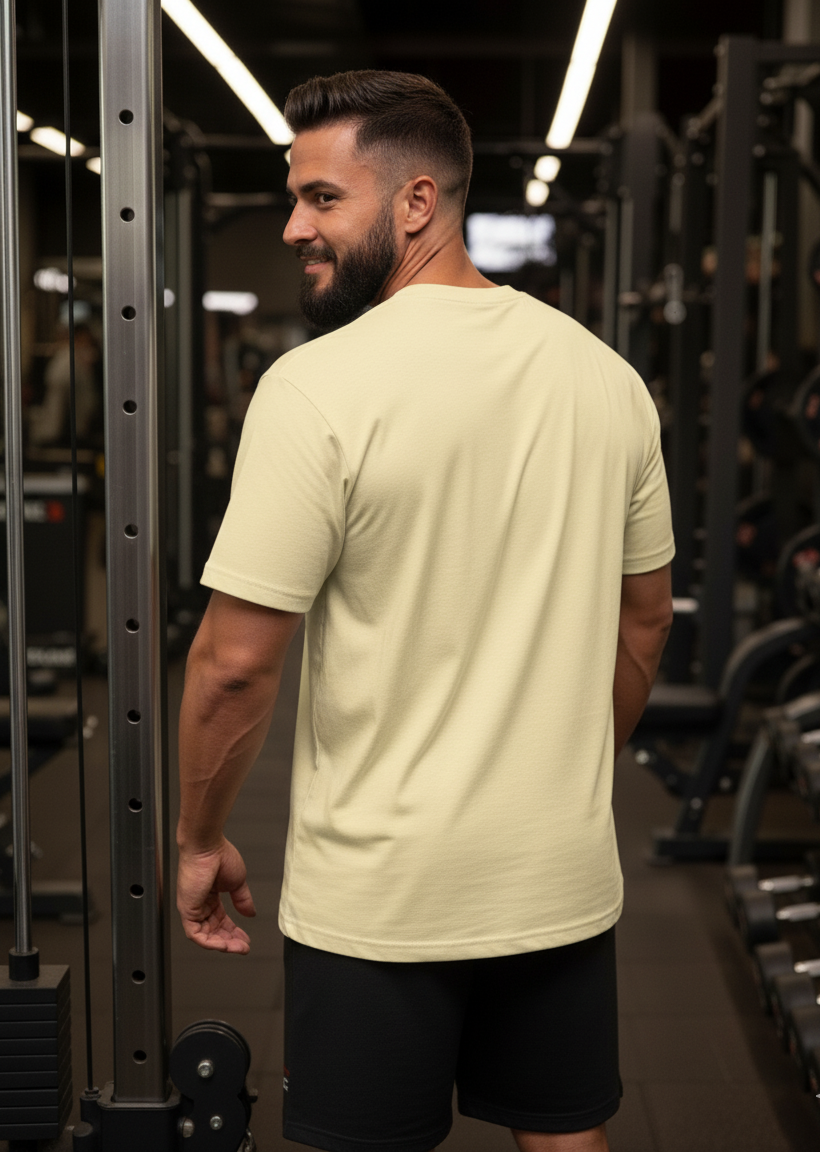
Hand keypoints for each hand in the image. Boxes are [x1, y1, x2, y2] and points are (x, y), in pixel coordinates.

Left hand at [177, 838, 255, 952]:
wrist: (207, 847)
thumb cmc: (218, 856)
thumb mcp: (237, 882)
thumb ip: (243, 900)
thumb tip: (251, 913)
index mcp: (210, 897)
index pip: (221, 921)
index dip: (234, 932)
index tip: (246, 939)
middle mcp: (200, 904)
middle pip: (214, 931)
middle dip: (230, 941)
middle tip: (244, 947)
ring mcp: (192, 908)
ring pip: (205, 936)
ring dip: (223, 944)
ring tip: (238, 948)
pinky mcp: (187, 910)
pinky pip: (196, 934)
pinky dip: (210, 942)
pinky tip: (224, 944)